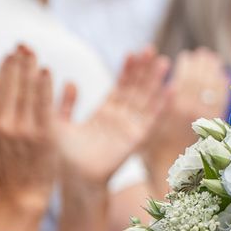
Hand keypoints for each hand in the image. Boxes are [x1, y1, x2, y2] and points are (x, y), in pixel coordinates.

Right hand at [0, 47, 58, 230]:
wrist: (22, 198)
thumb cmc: (3, 176)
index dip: (3, 71)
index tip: (10, 55)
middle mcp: (1, 126)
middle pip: (9, 87)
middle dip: (16, 64)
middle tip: (23, 46)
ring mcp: (21, 130)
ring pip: (25, 92)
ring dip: (29, 69)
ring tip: (33, 53)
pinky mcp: (42, 135)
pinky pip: (42, 104)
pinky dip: (43, 86)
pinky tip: (46, 71)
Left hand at [51, 47, 169, 190]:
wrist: (70, 181)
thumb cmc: (61, 158)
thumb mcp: (58, 125)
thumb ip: (64, 105)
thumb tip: (70, 82)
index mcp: (105, 115)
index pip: (120, 87)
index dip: (127, 70)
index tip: (133, 52)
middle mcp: (121, 119)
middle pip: (136, 89)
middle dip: (144, 70)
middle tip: (151, 49)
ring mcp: (130, 129)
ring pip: (146, 100)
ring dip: (155, 82)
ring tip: (163, 62)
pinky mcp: (136, 139)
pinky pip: (151, 119)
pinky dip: (162, 105)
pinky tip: (171, 90)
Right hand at [141, 48, 230, 174]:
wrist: (168, 173)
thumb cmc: (151, 150)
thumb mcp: (148, 127)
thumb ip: (157, 106)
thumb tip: (169, 85)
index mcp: (173, 108)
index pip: (184, 79)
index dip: (187, 66)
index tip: (187, 56)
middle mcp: (191, 110)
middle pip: (200, 81)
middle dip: (202, 65)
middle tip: (202, 53)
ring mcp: (205, 117)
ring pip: (212, 88)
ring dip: (213, 71)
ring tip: (213, 59)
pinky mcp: (215, 125)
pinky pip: (221, 101)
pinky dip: (223, 87)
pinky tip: (224, 76)